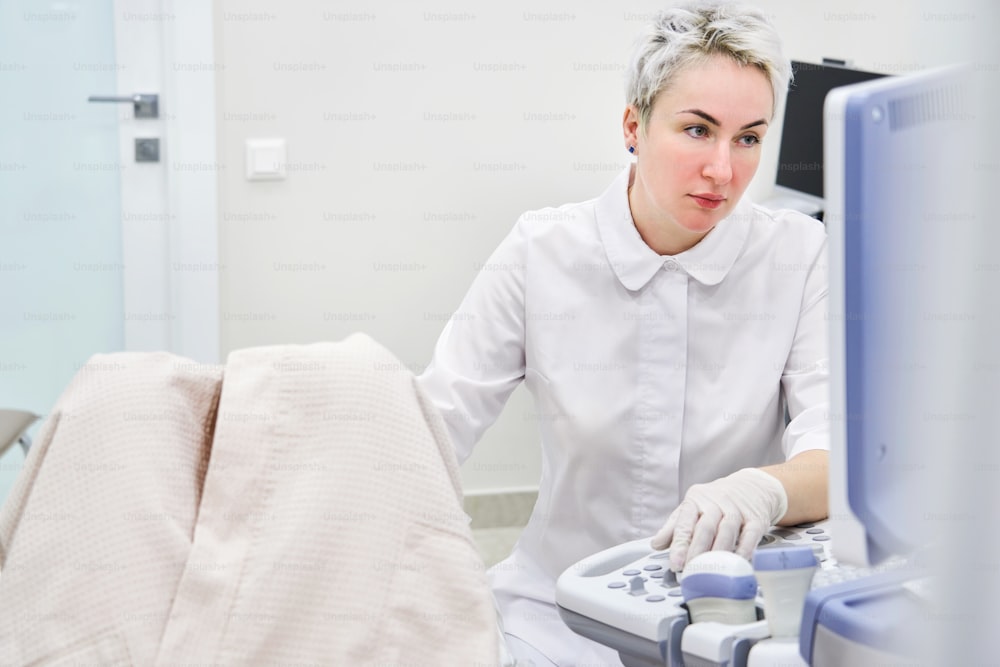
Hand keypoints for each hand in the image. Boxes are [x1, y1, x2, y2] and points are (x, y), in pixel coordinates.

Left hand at [651, 467, 787, 571]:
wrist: (752, 486)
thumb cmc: (717, 501)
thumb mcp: (692, 508)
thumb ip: (674, 527)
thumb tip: (656, 544)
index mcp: (695, 500)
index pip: (685, 522)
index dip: (679, 544)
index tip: (675, 563)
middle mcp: (715, 503)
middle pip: (705, 527)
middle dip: (697, 551)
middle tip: (691, 570)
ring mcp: (736, 510)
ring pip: (727, 531)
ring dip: (718, 552)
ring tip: (711, 570)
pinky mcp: (756, 518)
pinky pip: (750, 534)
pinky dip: (745, 549)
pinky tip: (739, 561)